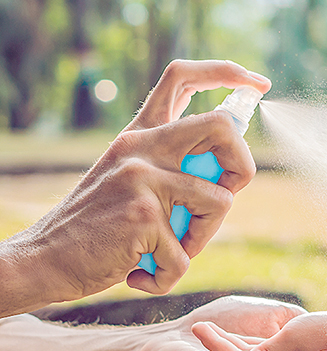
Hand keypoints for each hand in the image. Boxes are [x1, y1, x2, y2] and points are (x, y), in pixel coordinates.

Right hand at [0, 60, 270, 315]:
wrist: (45, 258)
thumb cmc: (98, 226)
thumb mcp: (130, 179)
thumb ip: (171, 166)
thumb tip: (231, 168)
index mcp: (139, 134)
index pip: (183, 77)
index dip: (226, 72)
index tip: (257, 84)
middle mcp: (141, 147)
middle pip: (221, 127)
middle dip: (243, 165)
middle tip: (226, 194)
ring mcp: (142, 178)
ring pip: (220, 201)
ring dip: (203, 238)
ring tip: (169, 251)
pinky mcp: (143, 216)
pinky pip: (186, 255)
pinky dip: (168, 276)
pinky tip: (141, 274)